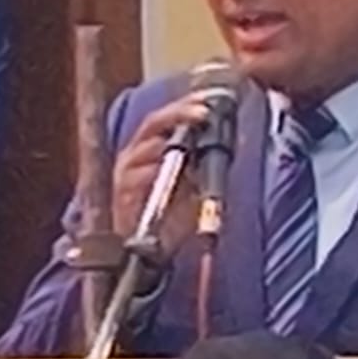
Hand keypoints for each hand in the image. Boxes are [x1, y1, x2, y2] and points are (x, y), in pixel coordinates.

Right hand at [112, 95, 209, 257]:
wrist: (149, 257)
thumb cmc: (170, 221)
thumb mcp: (195, 188)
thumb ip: (206, 165)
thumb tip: (235, 140)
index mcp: (149, 151)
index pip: (166, 119)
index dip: (185, 106)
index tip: (209, 101)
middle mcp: (134, 157)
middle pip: (153, 124)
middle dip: (179, 113)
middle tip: (204, 111)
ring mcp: (125, 175)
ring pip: (144, 145)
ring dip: (170, 135)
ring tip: (197, 126)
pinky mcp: (122, 196)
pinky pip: (137, 177)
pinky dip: (157, 168)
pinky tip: (177, 163)